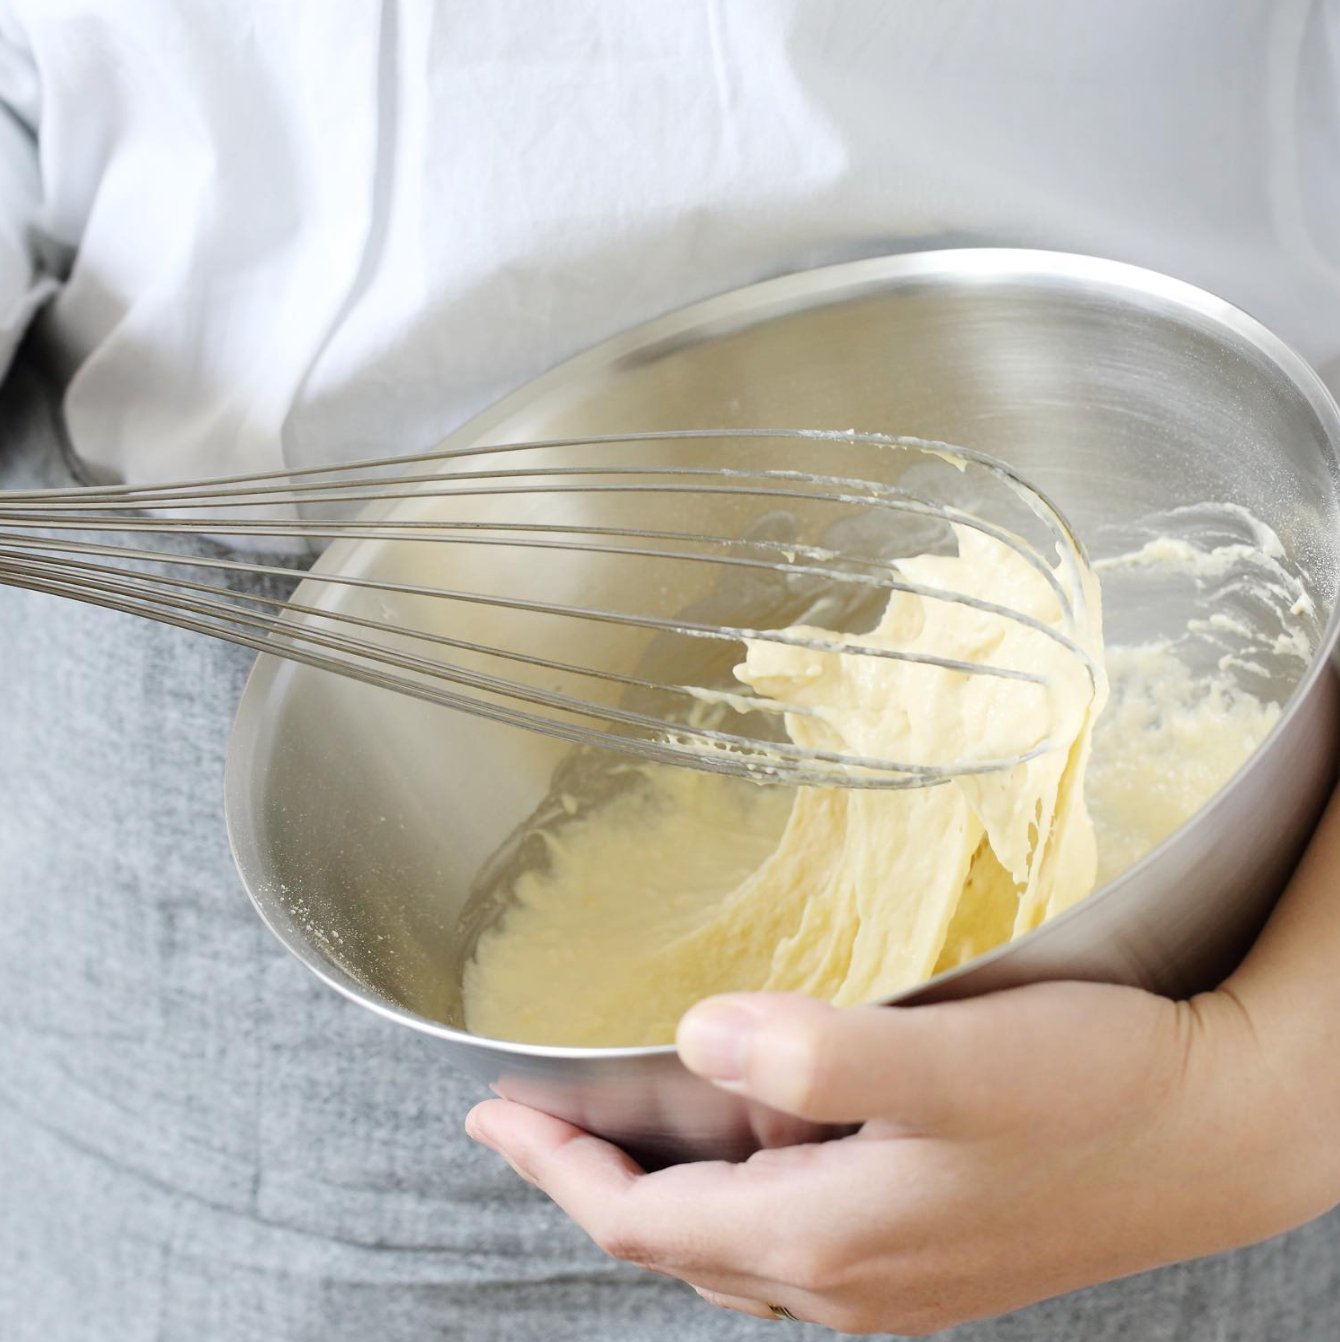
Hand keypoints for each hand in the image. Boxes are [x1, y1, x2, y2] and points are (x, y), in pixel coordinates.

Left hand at [466, 793, 1339, 1334]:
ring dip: (664, 1179)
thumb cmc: (1093, 1093)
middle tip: (541, 1107)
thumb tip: (698, 1036)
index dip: (555, 1167)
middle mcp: (848, 1279)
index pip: (639, 1220)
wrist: (1219, 1132)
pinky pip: (792, 1231)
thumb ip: (817, 1052)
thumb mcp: (951, 1064)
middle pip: (674, 1234)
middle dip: (595, 1172)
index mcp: (827, 1237)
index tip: (489, 1114)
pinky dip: (737, 1184)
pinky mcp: (930, 1249)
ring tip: (626, 1109)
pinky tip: (753, 1129)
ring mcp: (893, 1275)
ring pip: (731, 1237)